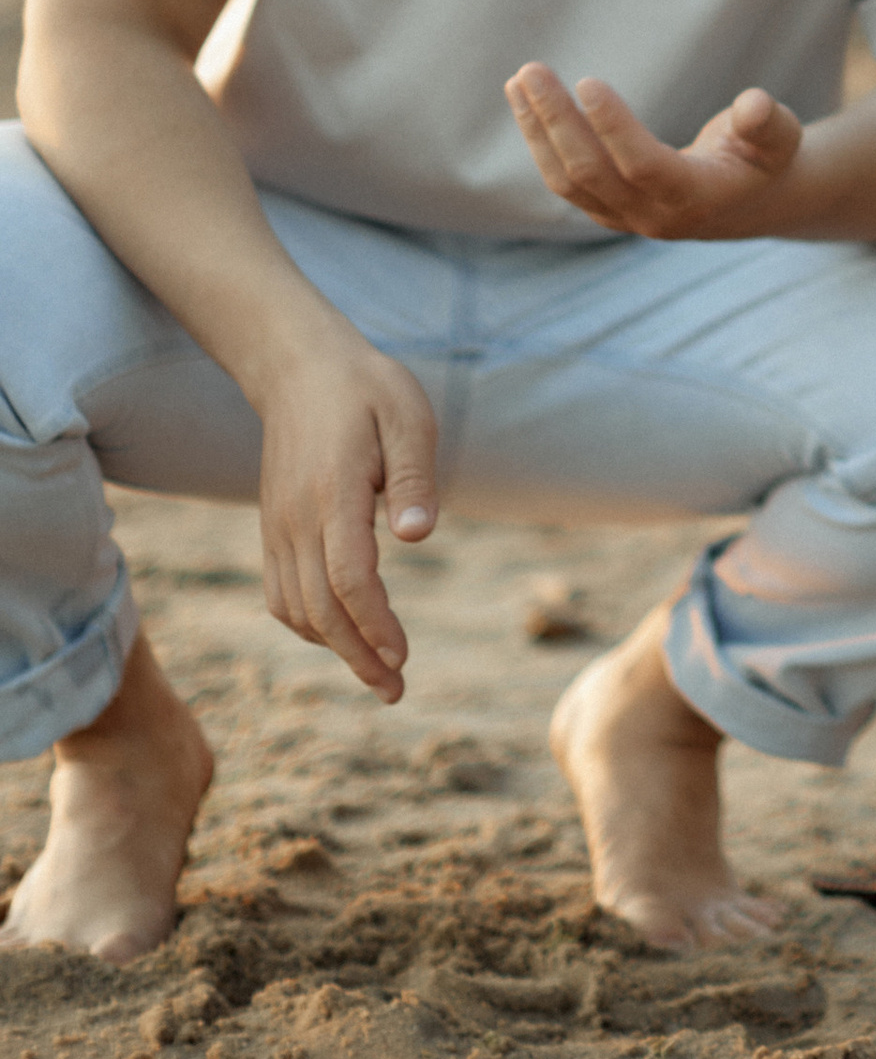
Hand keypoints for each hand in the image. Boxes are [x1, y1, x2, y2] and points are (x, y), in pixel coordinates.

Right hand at [251, 322, 440, 701]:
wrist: (298, 368)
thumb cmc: (367, 390)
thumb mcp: (408, 416)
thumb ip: (413, 477)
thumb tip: (419, 535)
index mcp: (331, 492)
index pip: (348, 578)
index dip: (374, 625)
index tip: (402, 656)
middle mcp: (295, 518)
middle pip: (319, 608)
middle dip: (357, 656)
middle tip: (395, 690)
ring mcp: (277, 526)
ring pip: (295, 608)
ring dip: (333, 648)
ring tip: (378, 674)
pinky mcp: (273, 528)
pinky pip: (281, 592)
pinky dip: (308, 624)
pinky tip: (341, 637)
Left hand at [505, 66, 805, 239]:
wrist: (746, 203)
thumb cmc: (763, 158)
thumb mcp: (782, 137)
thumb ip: (768, 122)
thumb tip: (754, 104)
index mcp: (697, 198)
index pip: (644, 166)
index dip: (615, 127)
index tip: (588, 81)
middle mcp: (654, 217)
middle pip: (592, 173)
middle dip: (557, 120)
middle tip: (531, 71)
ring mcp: (624, 218)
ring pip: (567, 180)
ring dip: (538, 131)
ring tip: (518, 82)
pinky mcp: (605, 210)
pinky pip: (563, 181)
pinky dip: (540, 142)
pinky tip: (526, 104)